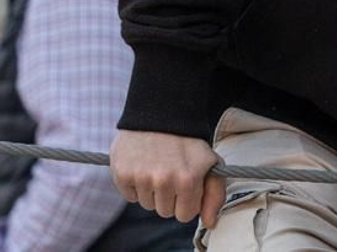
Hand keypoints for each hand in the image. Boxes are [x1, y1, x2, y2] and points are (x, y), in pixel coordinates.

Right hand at [109, 130, 225, 225]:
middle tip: (171, 172)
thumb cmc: (188, 142)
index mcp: (188, 180)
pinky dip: (135, 185)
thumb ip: (215, 195)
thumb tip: (211, 223)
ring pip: (147, 204)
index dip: (187, 202)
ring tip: (157, 166)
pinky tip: (143, 165)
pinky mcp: (121, 174)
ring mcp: (141, 177)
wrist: (160, 113)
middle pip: (164, 212)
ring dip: (152, 190)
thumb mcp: (210, 163)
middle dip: (170, 197)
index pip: (185, 215)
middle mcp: (164, 180)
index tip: (186, 185)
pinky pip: (130, 196)